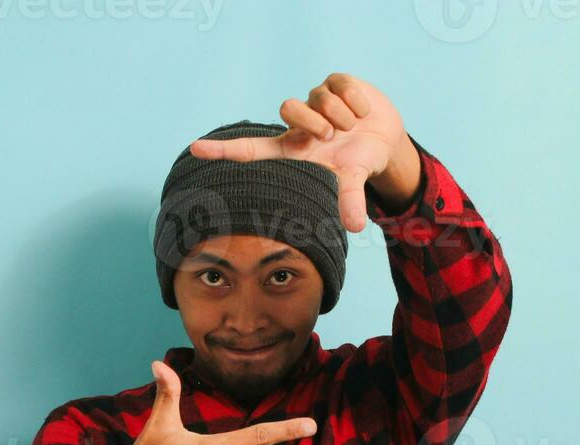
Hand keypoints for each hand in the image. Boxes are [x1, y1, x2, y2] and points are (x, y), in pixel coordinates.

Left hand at [188, 73, 418, 233]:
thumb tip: (356, 227)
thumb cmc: (356, 162)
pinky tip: (362, 113)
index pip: (251, 149)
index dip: (223, 150)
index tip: (195, 149)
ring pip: (318, 97)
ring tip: (352, 127)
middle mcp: (298, 123)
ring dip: (340, 115)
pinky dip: (357, 102)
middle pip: (288, 108)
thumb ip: (349, 200)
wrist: (384, 139)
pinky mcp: (335, 82)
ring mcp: (315, 99)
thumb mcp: (353, 181)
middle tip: (333, 136)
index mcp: (292, 149)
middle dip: (315, 122)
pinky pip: (341, 86)